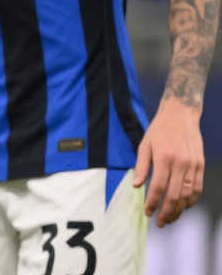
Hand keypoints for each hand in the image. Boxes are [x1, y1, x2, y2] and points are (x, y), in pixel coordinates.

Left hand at [133, 97, 204, 226]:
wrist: (181, 115)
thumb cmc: (159, 130)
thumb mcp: (144, 145)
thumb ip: (141, 166)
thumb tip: (137, 186)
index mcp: (163, 157)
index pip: (158, 187)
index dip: (152, 202)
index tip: (147, 213)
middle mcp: (180, 163)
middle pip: (175, 195)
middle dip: (166, 212)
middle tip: (159, 222)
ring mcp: (193, 165)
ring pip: (188, 195)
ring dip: (179, 210)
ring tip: (170, 218)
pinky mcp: (200, 165)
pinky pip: (197, 188)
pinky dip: (191, 201)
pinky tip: (183, 207)